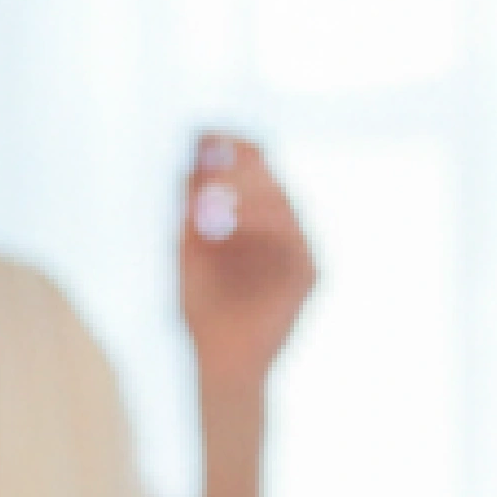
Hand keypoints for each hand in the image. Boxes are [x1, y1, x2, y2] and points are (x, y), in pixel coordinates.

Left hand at [179, 134, 317, 395]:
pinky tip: (233, 219)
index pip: (250, 166)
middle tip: (206, 162)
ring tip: (211, 193)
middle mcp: (278, 226)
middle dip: (237, 166)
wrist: (220, 361)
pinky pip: (292, 233)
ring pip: (282, 200)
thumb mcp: (187, 247)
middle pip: (269, 176)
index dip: (231, 146)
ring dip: (246, 191)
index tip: (204, 135)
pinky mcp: (309, 271)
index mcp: (251, 215)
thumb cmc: (201, 307)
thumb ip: (192, 205)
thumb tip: (192, 157)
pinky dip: (263, 220)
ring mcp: (297, 247)